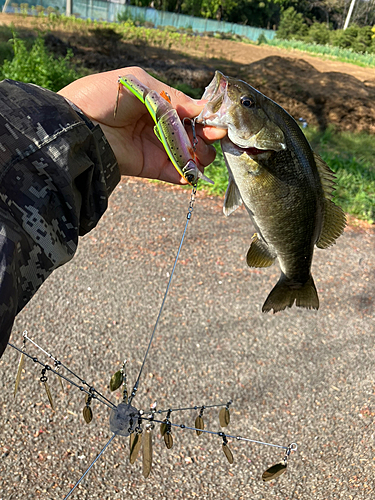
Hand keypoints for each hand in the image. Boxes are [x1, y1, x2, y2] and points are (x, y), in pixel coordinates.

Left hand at [58, 67, 226, 184]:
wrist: (77, 125)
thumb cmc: (103, 96)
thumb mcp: (141, 83)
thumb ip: (172, 97)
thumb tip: (201, 108)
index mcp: (154, 102)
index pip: (186, 111)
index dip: (203, 116)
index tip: (218, 120)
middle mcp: (155, 125)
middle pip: (190, 134)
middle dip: (205, 136)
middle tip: (215, 138)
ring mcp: (152, 147)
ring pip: (185, 154)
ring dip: (199, 155)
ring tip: (202, 155)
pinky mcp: (147, 166)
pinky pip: (173, 172)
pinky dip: (186, 174)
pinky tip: (193, 172)